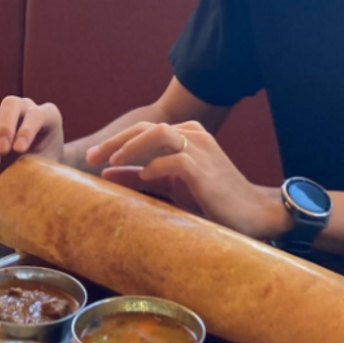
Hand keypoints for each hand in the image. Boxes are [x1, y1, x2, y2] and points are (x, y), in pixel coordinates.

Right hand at [0, 96, 63, 173]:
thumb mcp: (49, 165)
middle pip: (10, 104)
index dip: (26, 130)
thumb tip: (24, 168)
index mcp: (47, 115)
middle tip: (2, 151)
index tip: (20, 150)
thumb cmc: (46, 166)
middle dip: (5, 127)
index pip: (36, 114)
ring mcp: (2, 116)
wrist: (36, 172)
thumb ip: (40, 164)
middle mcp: (24, 109)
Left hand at [84, 121, 287, 239]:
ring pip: (159, 134)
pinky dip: (155, 165)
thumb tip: (105, 173)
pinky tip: (143, 175)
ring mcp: (200, 149)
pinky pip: (175, 160)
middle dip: (116, 141)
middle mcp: (192, 136)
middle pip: (146, 128)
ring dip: (132, 146)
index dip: (116, 141)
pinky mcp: (205, 168)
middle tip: (92, 157)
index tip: (92, 157)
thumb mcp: (169, 185)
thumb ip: (140, 176)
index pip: (143, 130)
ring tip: (112, 161)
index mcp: (185, 135)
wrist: (251, 214)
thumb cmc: (210, 199)